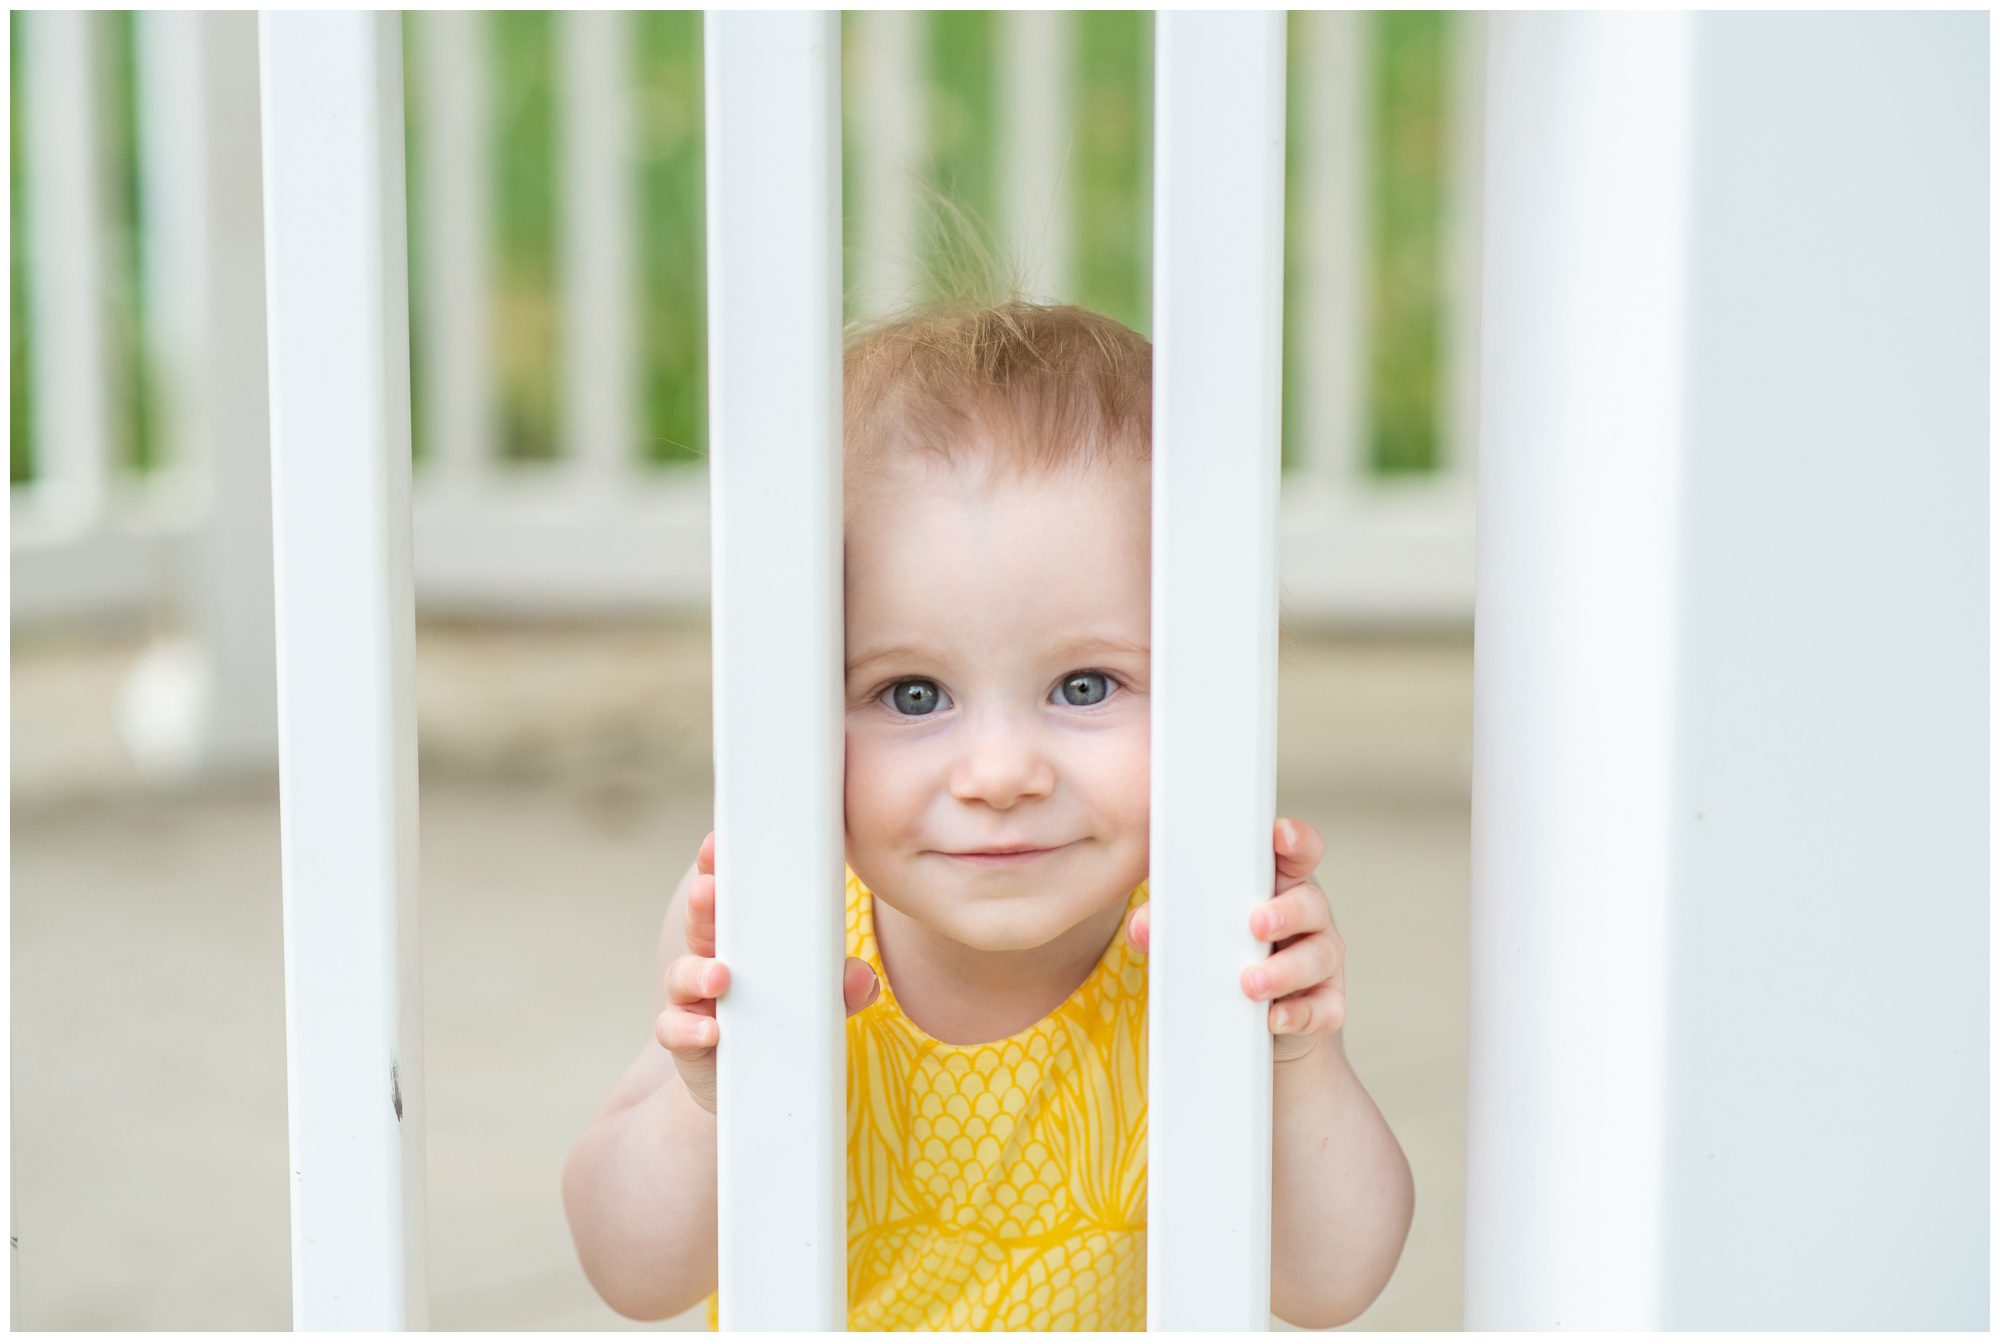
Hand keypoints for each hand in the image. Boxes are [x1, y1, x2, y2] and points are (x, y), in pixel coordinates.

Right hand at [655, 830, 881, 1113]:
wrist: (757, 1091)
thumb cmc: (785, 1026)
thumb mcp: (820, 1005)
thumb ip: (841, 989)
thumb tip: (861, 976)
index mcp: (745, 940)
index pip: (732, 895)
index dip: (720, 867)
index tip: (718, 843)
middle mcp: (713, 961)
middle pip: (702, 924)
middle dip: (704, 904)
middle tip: (708, 888)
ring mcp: (695, 1001)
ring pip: (683, 974)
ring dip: (698, 970)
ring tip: (721, 975)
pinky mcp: (686, 1041)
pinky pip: (676, 1030)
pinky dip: (691, 1030)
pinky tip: (710, 1031)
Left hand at [1123, 817, 1341, 1063]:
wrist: (1247, 1018)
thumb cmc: (1222, 951)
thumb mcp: (1196, 929)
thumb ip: (1167, 921)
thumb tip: (1141, 928)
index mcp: (1280, 885)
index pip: (1298, 853)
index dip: (1295, 840)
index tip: (1278, 836)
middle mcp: (1308, 918)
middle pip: (1311, 903)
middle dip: (1286, 912)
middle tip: (1256, 923)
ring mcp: (1321, 960)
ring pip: (1320, 956)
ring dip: (1286, 970)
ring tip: (1251, 983)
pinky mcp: (1325, 1003)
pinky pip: (1324, 1008)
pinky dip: (1300, 1014)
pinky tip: (1274, 1018)